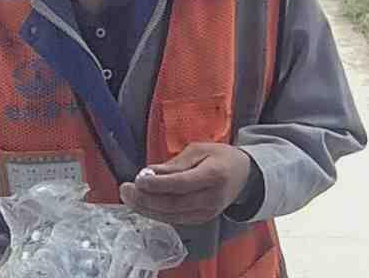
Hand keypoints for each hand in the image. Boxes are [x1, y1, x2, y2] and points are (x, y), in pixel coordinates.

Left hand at [120, 144, 250, 225]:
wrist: (243, 175)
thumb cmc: (220, 157)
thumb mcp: (198, 150)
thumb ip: (175, 164)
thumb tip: (150, 172)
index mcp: (214, 175)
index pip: (181, 184)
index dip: (158, 184)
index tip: (138, 179)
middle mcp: (211, 198)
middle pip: (174, 204)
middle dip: (146, 199)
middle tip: (125, 189)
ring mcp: (207, 213)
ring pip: (172, 215)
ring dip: (147, 208)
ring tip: (128, 197)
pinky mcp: (202, 220)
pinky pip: (176, 219)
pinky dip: (157, 213)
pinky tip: (143, 204)